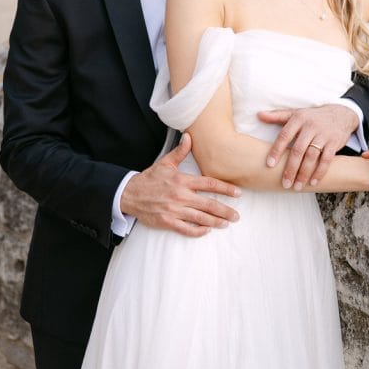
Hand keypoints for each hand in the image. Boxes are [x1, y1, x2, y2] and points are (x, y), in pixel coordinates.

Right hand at [121, 133, 241, 236]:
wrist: (130, 194)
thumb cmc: (150, 178)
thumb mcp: (165, 163)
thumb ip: (180, 152)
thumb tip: (189, 137)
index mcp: (182, 180)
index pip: (209, 184)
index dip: (225, 188)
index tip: (238, 193)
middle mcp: (180, 196)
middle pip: (208, 204)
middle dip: (225, 211)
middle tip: (236, 216)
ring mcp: (174, 210)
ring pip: (200, 218)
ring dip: (215, 222)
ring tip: (226, 223)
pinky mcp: (167, 222)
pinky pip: (186, 229)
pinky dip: (198, 231)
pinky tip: (207, 230)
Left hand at [258, 104, 359, 190]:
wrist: (340, 114)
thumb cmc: (312, 117)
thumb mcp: (296, 113)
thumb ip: (277, 116)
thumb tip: (258, 115)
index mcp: (298, 118)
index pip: (284, 135)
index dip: (276, 150)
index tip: (269, 165)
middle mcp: (310, 126)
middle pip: (298, 149)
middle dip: (291, 168)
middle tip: (285, 183)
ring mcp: (323, 134)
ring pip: (311, 156)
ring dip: (304, 173)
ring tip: (297, 187)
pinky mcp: (334, 142)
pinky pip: (326, 159)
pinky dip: (320, 172)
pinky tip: (313, 182)